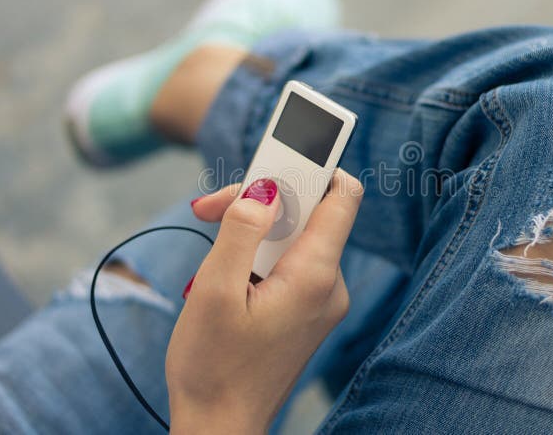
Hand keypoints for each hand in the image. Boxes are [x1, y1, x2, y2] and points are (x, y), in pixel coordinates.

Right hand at [166, 170, 362, 433]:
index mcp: (314, 275)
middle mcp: (329, 284)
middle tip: (210, 207)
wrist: (220, 428)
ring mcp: (321, 298)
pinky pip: (290, 261)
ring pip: (294, 236)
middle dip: (261, 199)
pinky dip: (258, 253)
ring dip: (252, 229)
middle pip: (308, 211)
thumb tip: (266, 189)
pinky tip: (226, 274)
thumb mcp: (213, 290)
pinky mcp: (307, 309)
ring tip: (210, 248)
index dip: (316, 163)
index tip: (283, 146)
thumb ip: (240, 229)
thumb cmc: (212, 367)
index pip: (341, 194)